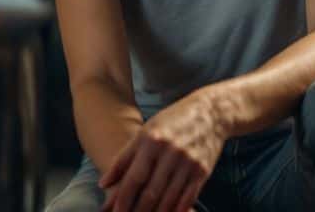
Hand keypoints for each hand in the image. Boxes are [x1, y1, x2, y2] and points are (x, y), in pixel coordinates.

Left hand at [99, 89, 226, 211]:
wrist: (210, 112)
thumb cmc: (172, 121)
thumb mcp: (145, 132)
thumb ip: (123, 158)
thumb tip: (103, 184)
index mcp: (152, 141)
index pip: (134, 177)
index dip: (123, 199)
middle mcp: (171, 152)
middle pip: (151, 192)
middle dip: (138, 211)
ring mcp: (188, 162)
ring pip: (169, 198)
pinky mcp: (203, 171)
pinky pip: (188, 198)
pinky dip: (177, 210)